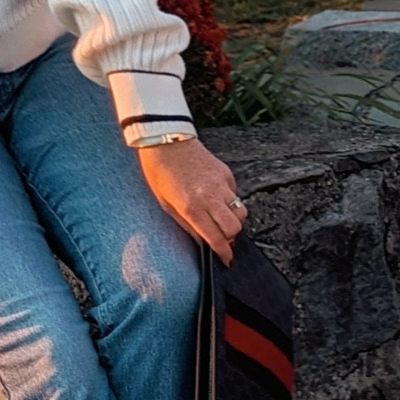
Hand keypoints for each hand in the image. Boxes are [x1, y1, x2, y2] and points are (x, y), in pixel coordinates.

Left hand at [136, 138, 246, 263]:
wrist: (166, 141)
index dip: (223, 252)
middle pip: (235, 228)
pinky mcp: (226, 173)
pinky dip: (229, 201)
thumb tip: (202, 241)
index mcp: (192, 207)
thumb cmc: (159, 172)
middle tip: (221, 237)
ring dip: (233, 220)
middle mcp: (210, 197)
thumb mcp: (165, 204)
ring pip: (240, 212)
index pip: (216, 238)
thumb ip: (186, 225)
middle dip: (230, 237)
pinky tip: (215, 197)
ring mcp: (221, 184)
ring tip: (219, 218)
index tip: (226, 259)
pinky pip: (235, 194)